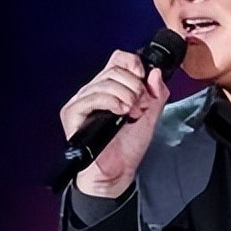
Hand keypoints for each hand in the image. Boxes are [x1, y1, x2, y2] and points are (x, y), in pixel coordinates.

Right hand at [58, 50, 170, 196]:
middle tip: (141, 105)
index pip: (118, 59)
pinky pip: (93, 96)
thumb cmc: (128, 146)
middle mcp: (94, 90)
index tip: (144, 78)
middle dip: (135, 86)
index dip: (133, 63)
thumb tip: (155, 72)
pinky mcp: (73, 112)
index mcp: (111, 87)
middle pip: (114, 69)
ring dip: (126, 96)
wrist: (118, 172)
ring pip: (106, 82)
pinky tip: (120, 112)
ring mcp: (82, 100)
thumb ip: (157, 93)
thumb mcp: (151, 115)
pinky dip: (111, 101)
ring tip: (132, 113)